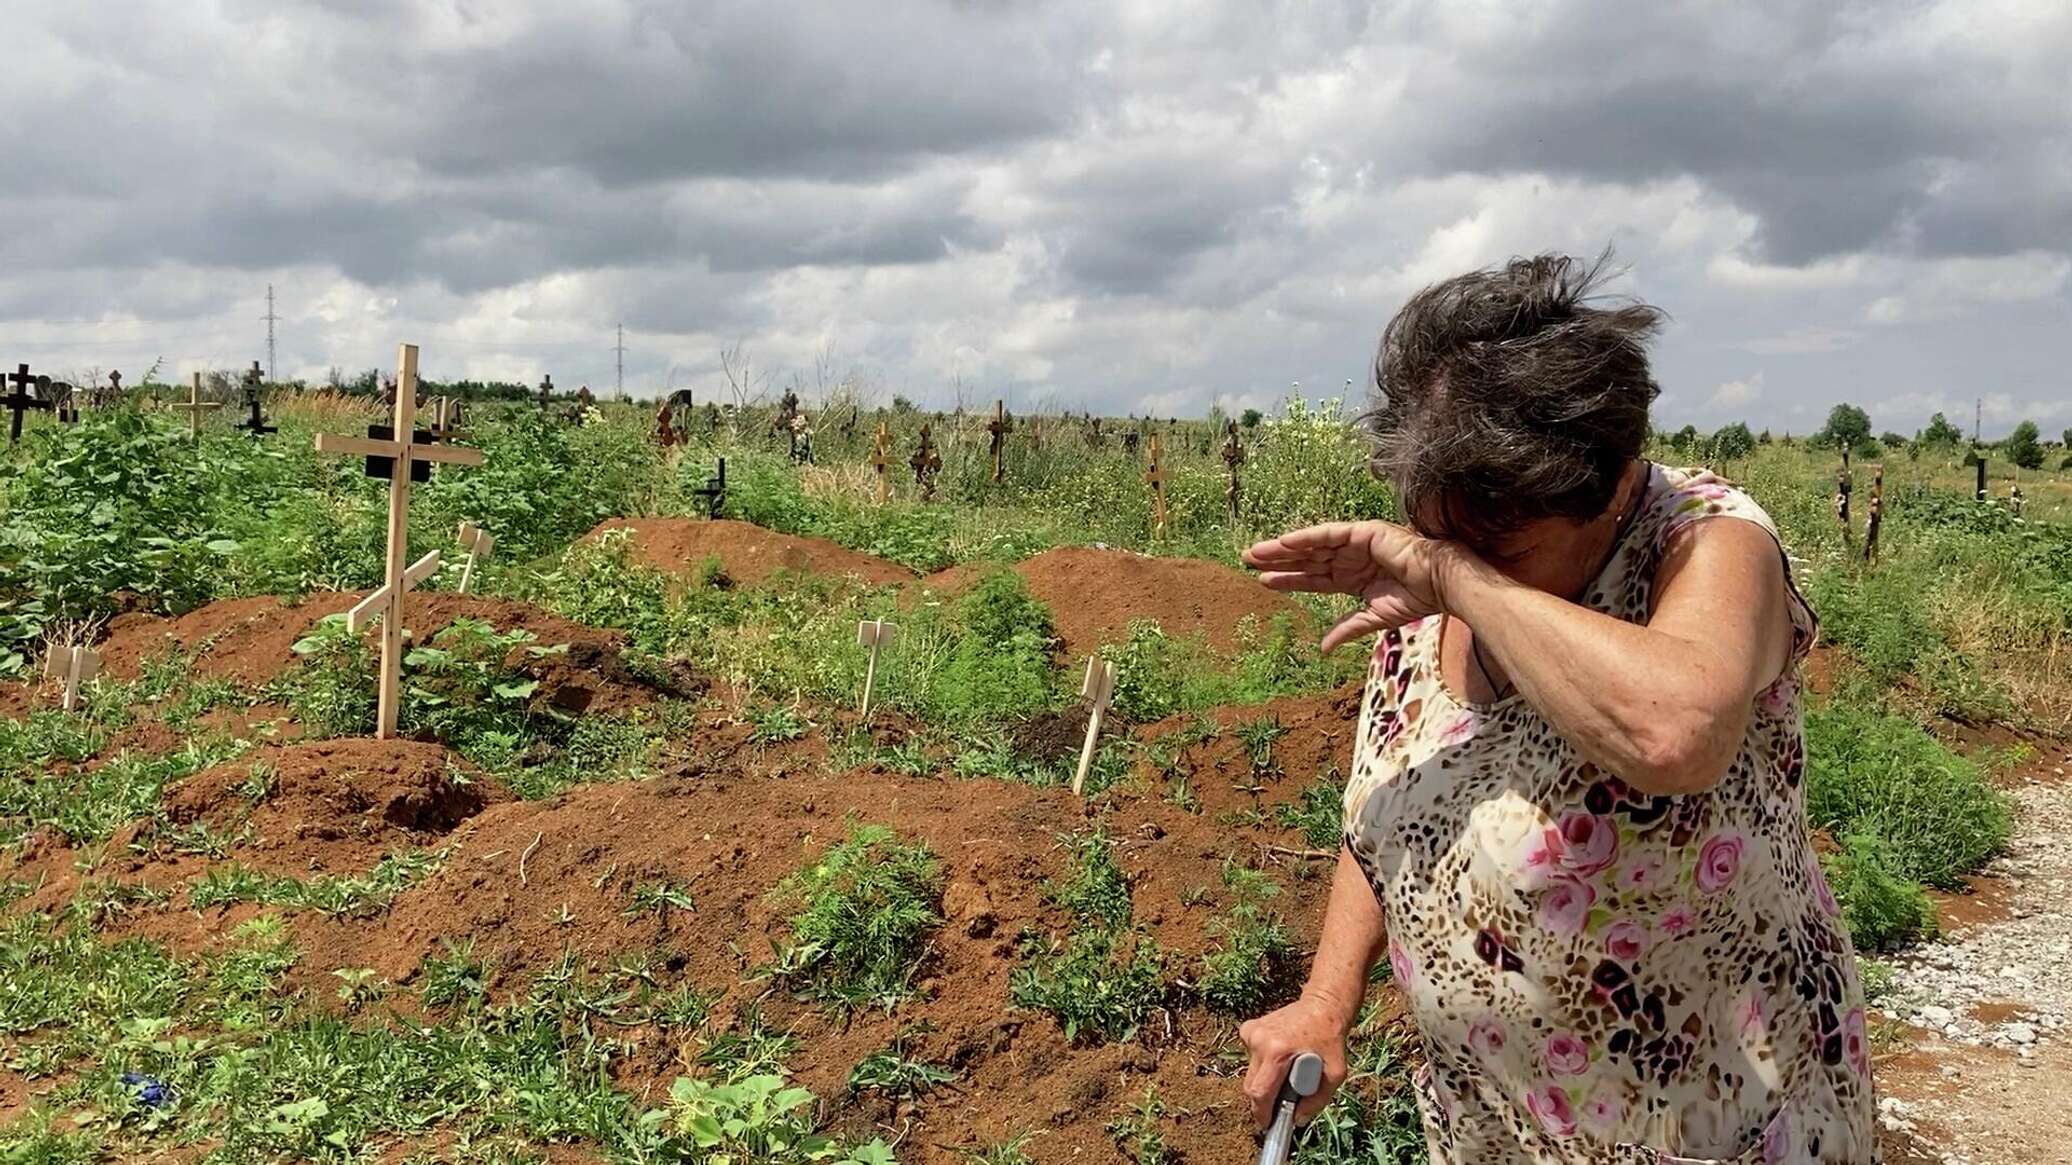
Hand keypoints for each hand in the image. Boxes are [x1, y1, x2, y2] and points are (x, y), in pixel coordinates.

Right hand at [1237, 994, 1352, 1128]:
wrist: (1322, 1006)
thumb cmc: (1330, 1038)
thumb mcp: (1335, 1073)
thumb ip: (1317, 1100)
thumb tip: (1297, 1119)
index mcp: (1278, 1052)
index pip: (1260, 1092)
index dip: (1262, 1113)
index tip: (1268, 1124)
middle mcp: (1260, 1041)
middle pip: (1251, 1085)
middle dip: (1262, 1101)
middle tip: (1278, 1106)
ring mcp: (1252, 1033)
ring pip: (1250, 1071)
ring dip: (1264, 1080)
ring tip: (1284, 1074)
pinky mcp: (1249, 1028)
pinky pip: (1250, 1057)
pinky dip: (1261, 1063)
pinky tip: (1278, 1056)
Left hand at [1243, 521, 1458, 650]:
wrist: (1440, 583)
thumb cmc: (1415, 598)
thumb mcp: (1373, 618)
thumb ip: (1347, 628)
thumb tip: (1324, 649)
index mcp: (1353, 577)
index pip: (1314, 579)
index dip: (1290, 580)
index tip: (1263, 582)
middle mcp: (1351, 558)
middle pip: (1306, 559)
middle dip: (1278, 560)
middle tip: (1246, 560)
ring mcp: (1356, 543)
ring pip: (1312, 545)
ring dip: (1283, 547)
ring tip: (1256, 551)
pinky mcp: (1363, 532)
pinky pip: (1328, 533)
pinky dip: (1306, 537)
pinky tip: (1284, 542)